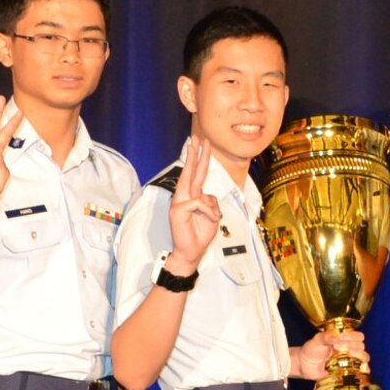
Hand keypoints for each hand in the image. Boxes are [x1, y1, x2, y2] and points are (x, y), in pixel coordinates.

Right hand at [164, 136, 221, 274]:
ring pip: (198, 190)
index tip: (202, 143)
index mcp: (192, 196)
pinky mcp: (177, 209)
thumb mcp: (212, 215)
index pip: (197, 173)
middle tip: (197, 137)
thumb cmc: (200, 234)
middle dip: (195, 154)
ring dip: (210, 208)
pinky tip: (206, 221)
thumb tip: (206, 196)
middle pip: (191, 171)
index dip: (200, 158)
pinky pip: (200, 203)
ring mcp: (179, 202)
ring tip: (209, 220)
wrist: (190, 252)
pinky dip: (208, 213)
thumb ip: (210, 202)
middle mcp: (184, 196)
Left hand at [295, 330, 367, 380]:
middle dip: (352, 346)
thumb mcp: (317, 340)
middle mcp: (349, 349)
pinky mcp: (347, 371)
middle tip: (337, 348)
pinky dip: (364, 369)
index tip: (340, 339)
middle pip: (361, 346)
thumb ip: (325, 337)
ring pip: (364, 357)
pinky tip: (362, 369)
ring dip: (359, 356)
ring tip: (348, 356)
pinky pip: (361, 370)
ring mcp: (349, 361)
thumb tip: (336, 338)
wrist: (304, 365)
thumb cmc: (311, 350)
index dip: (352, 337)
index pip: (358, 336)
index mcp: (344, 340)